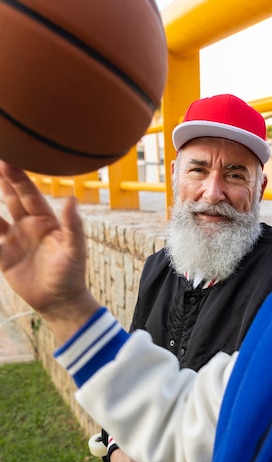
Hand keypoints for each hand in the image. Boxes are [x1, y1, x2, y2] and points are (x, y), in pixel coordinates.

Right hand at [0, 161, 98, 341]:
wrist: (60, 301)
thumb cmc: (71, 274)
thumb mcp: (75, 250)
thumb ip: (73, 225)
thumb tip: (71, 199)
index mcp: (46, 221)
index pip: (29, 193)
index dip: (18, 177)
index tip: (7, 159)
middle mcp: (29, 226)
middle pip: (12, 198)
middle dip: (3, 179)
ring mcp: (15, 240)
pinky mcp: (4, 256)